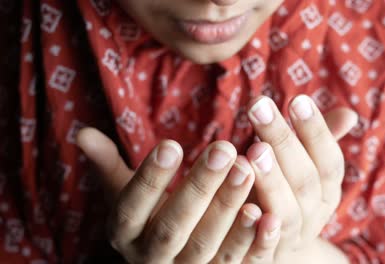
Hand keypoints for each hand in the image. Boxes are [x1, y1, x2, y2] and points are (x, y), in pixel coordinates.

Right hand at [76, 129, 280, 263]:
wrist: (169, 262)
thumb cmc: (149, 217)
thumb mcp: (126, 196)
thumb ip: (109, 167)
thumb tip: (82, 133)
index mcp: (126, 234)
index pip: (131, 207)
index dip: (150, 179)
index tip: (171, 145)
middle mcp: (153, 259)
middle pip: (174, 227)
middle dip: (200, 188)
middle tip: (225, 149)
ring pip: (209, 249)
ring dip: (229, 212)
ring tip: (248, 170)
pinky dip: (256, 245)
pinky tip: (271, 215)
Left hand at [243, 95, 357, 261]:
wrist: (275, 249)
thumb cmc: (285, 193)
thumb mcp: (302, 168)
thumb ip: (317, 142)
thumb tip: (349, 114)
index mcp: (327, 192)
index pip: (328, 160)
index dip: (316, 131)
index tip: (297, 99)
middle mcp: (315, 216)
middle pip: (305, 180)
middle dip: (283, 142)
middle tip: (259, 107)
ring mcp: (292, 240)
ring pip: (288, 213)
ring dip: (273, 182)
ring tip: (253, 150)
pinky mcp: (267, 259)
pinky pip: (265, 249)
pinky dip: (260, 231)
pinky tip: (246, 207)